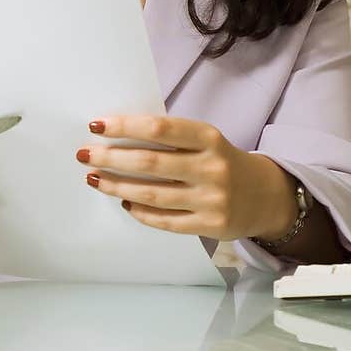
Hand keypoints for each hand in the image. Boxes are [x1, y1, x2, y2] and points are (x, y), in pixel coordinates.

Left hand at [77, 114, 296, 241]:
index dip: (125, 127)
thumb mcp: (206, 140)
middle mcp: (212, 168)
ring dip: (117, 186)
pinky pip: (165, 220)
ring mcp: (212, 200)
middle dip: (111, 158)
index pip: (160, 129)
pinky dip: (140, 211)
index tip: (96, 125)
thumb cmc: (222, 161)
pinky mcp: (210, 226)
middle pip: (150, 163)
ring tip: (95, 178)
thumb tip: (117, 136)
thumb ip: (171, 138)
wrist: (266, 196)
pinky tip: (124, 201)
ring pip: (152, 194)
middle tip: (84, 154)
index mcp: (210, 138)